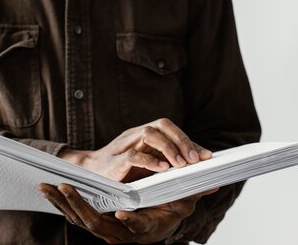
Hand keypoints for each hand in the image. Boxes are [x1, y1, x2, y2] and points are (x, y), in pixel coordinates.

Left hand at [39, 183, 218, 243]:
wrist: (156, 225)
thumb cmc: (167, 213)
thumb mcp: (179, 205)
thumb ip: (190, 194)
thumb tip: (210, 183)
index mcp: (142, 231)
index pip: (134, 229)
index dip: (129, 223)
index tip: (120, 214)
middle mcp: (121, 235)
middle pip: (95, 225)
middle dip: (78, 206)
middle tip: (65, 188)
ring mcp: (104, 231)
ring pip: (79, 220)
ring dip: (62, 204)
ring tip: (46, 187)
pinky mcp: (93, 223)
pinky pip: (73, 214)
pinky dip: (60, 202)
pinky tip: (48, 190)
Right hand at [59, 118, 211, 181]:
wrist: (91, 172)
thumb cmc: (124, 168)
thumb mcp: (150, 163)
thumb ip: (172, 161)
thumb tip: (203, 163)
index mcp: (144, 134)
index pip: (169, 127)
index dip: (187, 139)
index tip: (206, 156)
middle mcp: (135, 134)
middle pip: (161, 125)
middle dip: (181, 140)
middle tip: (195, 160)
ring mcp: (124, 145)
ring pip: (148, 134)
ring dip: (168, 148)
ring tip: (181, 164)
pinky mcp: (115, 161)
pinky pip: (133, 155)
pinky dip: (149, 161)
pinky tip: (163, 170)